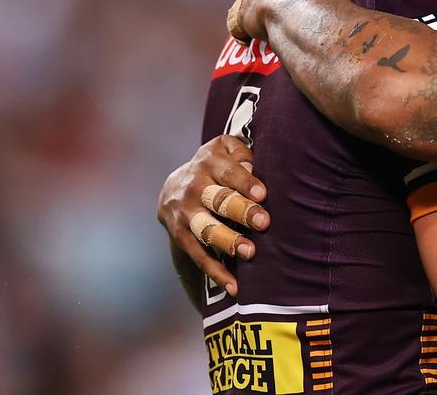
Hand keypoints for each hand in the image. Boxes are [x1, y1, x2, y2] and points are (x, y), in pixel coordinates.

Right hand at [156, 134, 270, 295]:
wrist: (173, 187)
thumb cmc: (217, 166)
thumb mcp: (225, 149)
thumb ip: (242, 153)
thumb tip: (256, 166)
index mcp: (209, 161)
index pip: (229, 172)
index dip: (245, 182)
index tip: (262, 194)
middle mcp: (194, 186)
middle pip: (218, 199)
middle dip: (241, 211)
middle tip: (263, 223)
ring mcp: (185, 213)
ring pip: (206, 228)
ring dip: (228, 241)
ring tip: (250, 252)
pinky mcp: (180, 236)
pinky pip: (199, 256)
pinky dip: (216, 272)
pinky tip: (235, 286)